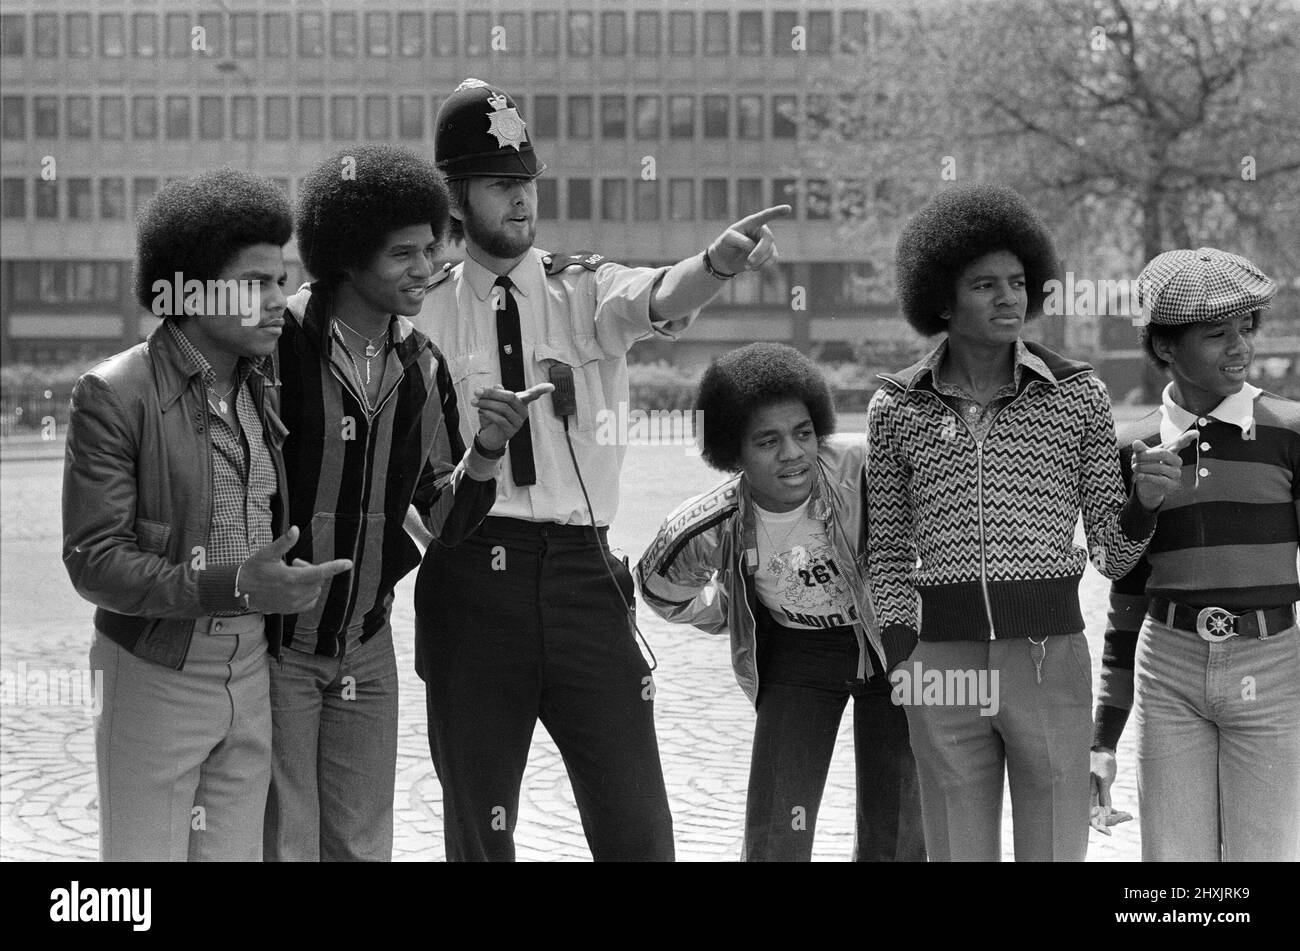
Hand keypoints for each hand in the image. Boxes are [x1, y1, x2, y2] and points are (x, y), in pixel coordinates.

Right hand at [238, 526, 352, 614]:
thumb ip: (284, 542)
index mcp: (291, 577)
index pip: (319, 572)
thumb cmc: (254, 569)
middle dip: (313, 569)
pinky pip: (309, 602)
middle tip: (296, 562)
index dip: (335, 567)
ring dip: (311, 581)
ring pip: (315, 591)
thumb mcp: (267, 553)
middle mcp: (294, 593)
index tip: (348, 563)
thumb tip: (295, 529)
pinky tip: (297, 586)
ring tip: (294, 574)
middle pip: (318, 580)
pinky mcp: (290, 610)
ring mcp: (293, 604)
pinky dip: (309, 593)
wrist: (240, 590)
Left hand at [472, 382, 554, 452]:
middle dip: (492, 393)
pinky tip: (481, 412)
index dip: (541, 390)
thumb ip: (497, 393)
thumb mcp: (494, 402)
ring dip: (486, 403)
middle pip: (510, 397)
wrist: (489, 436)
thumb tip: (498, 385)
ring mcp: (518, 422)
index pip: (533, 395)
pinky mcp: (510, 431)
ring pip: (502, 408)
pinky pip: (499, 419)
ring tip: (475, 402)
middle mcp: (523, 412)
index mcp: (521, 402)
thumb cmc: (493, 416)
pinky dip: (487, 413)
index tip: (552, 387)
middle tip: (477, 391)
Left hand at [706, 204, 792, 274]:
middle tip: (749, 262)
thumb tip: (754, 248)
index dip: (776, 212)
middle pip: (768, 240)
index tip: (788, 209)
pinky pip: (773, 260)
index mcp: (752, 222)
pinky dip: (763, 266)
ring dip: (759, 261)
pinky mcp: (770, 254)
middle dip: (759, 252)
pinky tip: (753, 268)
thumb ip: (740, 240)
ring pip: (770, 252)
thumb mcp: (727, 239)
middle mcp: (762, 231)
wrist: (726, 259)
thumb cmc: (726, 244)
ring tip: (747, 265)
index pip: (765, 216)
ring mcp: (767, 242)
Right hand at [1089, 748, 1132, 834]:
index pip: (1088, 816)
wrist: (1103, 750)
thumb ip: (1104, 795)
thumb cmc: (1101, 761)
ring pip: (1102, 813)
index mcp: (1083, 793)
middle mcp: (1085, 797)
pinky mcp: (1097, 794)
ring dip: (1115, 817)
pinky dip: (1113, 812)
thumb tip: (1105, 813)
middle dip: (1112, 820)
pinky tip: (1123, 812)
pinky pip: (1104, 808)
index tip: (1109, 833)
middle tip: (1128, 816)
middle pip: (1097, 817)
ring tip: (1129, 815)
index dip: (1097, 826)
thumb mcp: (1103, 778)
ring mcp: (1091, 796)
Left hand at [1132, 430, 1197, 511]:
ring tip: (1134, 467)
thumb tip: (1136, 443)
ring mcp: (1176, 473)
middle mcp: (1176, 461)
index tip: (1196, 433)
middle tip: (1134, 458)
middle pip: (1164, 454)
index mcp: (1171, 451)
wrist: (1145, 485)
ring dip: (1143, 467)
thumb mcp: (1141, 456)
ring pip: (1160, 468)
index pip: (1180, 443)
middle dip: (1146, 455)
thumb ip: (1140, 449)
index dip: (1188, 437)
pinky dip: (1147, 477)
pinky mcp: (1172, 485)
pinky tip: (1139, 476)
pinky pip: (1160, 480)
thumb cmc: (1146, 466)